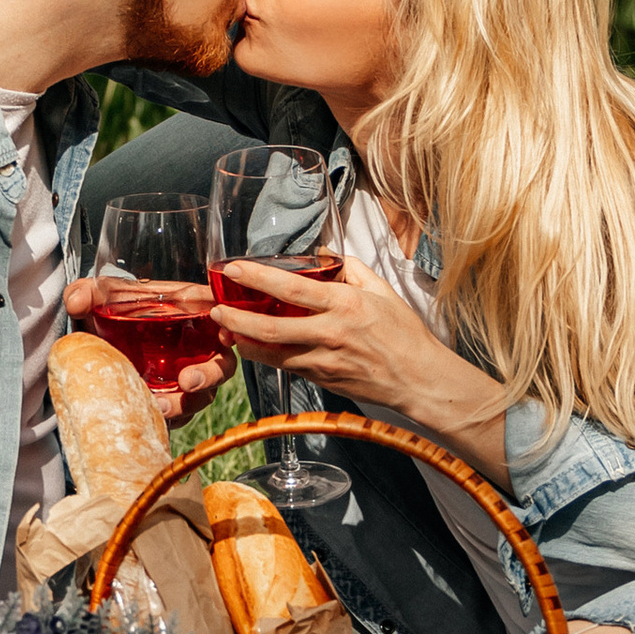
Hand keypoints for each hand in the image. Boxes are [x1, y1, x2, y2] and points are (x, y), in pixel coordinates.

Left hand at [64, 275, 228, 424]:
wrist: (105, 341)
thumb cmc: (116, 311)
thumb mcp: (102, 298)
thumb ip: (89, 292)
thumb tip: (77, 299)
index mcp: (191, 311)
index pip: (220, 316)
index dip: (230, 326)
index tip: (225, 336)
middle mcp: (197, 345)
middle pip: (222, 362)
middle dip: (210, 375)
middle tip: (188, 382)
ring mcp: (188, 375)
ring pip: (204, 394)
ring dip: (186, 403)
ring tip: (161, 408)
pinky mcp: (175, 399)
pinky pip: (182, 413)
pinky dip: (171, 418)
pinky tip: (154, 419)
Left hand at [210, 255, 510, 484]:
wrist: (419, 379)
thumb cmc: (405, 334)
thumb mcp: (381, 290)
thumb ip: (350, 269)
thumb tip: (324, 254)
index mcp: (344, 305)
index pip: (292, 288)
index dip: (258, 278)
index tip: (234, 270)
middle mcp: (330, 333)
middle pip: (270, 327)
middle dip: (236, 319)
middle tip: (216, 310)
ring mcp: (323, 360)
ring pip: (271, 352)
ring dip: (244, 341)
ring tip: (226, 330)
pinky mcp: (322, 379)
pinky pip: (285, 365)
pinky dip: (265, 356)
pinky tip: (252, 346)